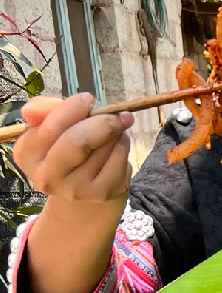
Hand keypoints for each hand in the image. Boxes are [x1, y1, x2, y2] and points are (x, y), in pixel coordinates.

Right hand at [13, 94, 133, 204]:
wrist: (83, 186)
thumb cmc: (66, 147)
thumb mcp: (52, 127)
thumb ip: (45, 110)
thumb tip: (31, 110)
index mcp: (27, 154)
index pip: (51, 127)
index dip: (74, 108)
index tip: (89, 99)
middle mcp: (46, 176)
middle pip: (79, 141)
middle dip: (103, 122)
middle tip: (119, 113)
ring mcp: (74, 189)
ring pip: (104, 147)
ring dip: (116, 133)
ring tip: (115, 131)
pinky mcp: (100, 194)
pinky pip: (119, 159)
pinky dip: (123, 146)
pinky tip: (118, 146)